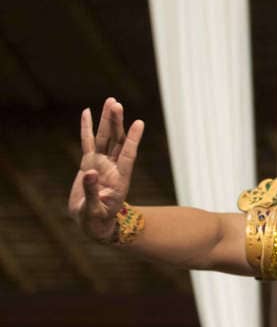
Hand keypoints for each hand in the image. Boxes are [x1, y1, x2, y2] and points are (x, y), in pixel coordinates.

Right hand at [68, 97, 143, 241]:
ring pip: (105, 138)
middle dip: (116, 122)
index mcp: (119, 180)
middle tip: (116, 103)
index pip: (128, 155)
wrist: (93, 224)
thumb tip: (90, 172)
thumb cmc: (97, 221)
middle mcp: (113, 168)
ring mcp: (102, 164)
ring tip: (111, 101)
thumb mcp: (94, 211)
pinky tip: (87, 113)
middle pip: (117, 141)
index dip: (133, 140)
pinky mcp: (89, 164)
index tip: (139, 123)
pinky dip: (87, 128)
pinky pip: (88, 143)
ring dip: (107, 120)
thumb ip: (92, 192)